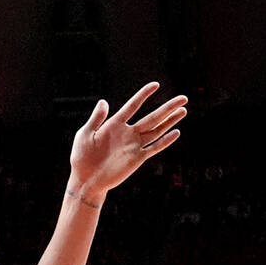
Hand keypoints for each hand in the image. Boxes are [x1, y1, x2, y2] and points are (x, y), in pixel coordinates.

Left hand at [68, 83, 186, 200]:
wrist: (86, 179)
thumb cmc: (82, 157)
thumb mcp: (85, 134)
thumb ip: (96, 119)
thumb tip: (103, 101)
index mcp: (114, 124)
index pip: (132, 106)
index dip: (143, 95)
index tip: (155, 84)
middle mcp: (127, 133)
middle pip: (152, 117)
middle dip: (167, 108)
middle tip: (183, 98)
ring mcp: (134, 145)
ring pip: (156, 130)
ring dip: (170, 121)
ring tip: (184, 110)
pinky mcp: (137, 158)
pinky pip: (154, 148)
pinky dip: (165, 141)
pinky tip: (176, 133)